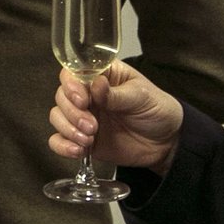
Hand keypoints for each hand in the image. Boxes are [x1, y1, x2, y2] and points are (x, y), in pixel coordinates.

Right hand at [48, 63, 182, 174]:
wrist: (166, 143)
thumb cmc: (157, 110)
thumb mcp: (141, 96)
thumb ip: (116, 93)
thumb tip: (96, 84)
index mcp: (102, 77)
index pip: (73, 73)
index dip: (71, 85)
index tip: (82, 99)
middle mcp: (88, 95)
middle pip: (61, 96)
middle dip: (72, 112)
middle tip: (92, 125)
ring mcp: (84, 117)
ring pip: (57, 117)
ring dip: (68, 128)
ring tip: (89, 139)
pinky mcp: (82, 139)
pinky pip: (59, 140)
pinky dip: (63, 145)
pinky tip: (78, 150)